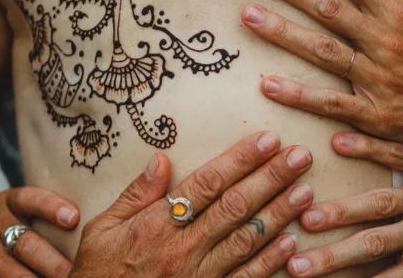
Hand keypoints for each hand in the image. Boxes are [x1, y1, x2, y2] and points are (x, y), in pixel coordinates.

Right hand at [0, 186, 80, 276]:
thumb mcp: (13, 207)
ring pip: (12, 275)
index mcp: (7, 203)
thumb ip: (43, 215)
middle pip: (27, 246)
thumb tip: (90, 231)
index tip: (72, 217)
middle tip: (78, 273)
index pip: (29, 200)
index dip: (50, 207)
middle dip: (55, 264)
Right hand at [70, 132, 314, 276]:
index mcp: (156, 225)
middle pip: (234, 207)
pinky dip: (269, 261)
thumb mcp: (102, 229)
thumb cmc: (97, 272)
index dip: (240, 160)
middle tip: (300, 156)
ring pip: (246, 240)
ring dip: (278, 214)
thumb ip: (136, 194)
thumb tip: (162, 159)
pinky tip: (291, 242)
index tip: (267, 139)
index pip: (206, 184)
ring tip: (305, 190)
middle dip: (271, 178)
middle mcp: (181, 249)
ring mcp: (198, 277)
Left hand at [241, 0, 402, 150]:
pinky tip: (267, 84)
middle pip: (326, 6)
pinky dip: (299, 95)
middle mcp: (384, 41)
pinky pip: (330, 103)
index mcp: (400, 10)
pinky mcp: (375, 114)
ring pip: (321, 50)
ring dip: (282, 32)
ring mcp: (377, 79)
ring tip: (247, 15)